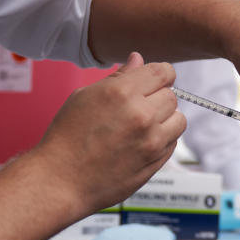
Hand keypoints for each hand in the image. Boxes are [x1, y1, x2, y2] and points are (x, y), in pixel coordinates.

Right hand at [32, 52, 185, 213]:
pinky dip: (163, 140)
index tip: (154, 81)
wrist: (60, 179)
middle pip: (172, 95)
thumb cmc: (66, 138)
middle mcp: (141, 114)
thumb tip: (138, 60)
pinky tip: (140, 142)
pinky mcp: (156, 162)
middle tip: (138, 108)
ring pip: (179, 119)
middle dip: (158, 98)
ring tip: (143, 126)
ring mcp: (151, 140)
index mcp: (122, 92)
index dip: (160, 74)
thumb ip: (118, 78)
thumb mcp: (84, 97)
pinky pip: (173, 142)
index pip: (163, 72)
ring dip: (166, 120)